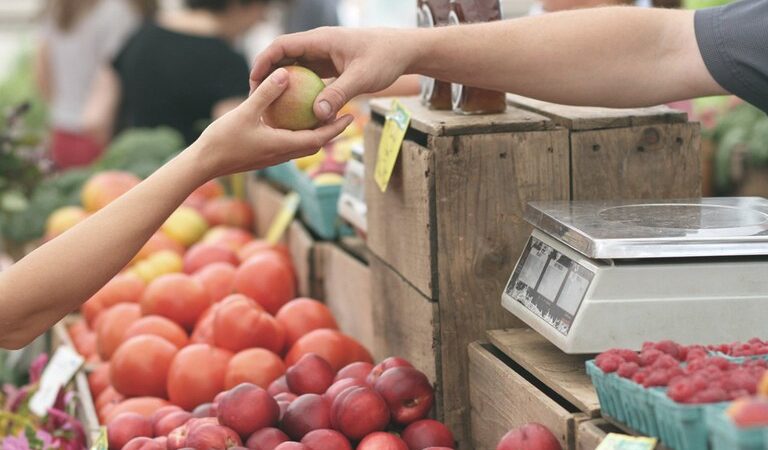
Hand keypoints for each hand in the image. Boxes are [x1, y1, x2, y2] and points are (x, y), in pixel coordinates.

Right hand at [194, 67, 353, 179]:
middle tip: (344, 114)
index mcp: (282, 146)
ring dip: (316, 133)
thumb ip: (266, 93)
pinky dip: (297, 133)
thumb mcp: (245, 112)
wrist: (203, 164)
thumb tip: (285, 73)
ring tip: (323, 115)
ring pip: (302, 145)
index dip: (336, 128)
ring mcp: (273, 157)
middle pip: (315, 144)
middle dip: (332, 131)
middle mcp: (282, 154)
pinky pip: (288, 144)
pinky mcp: (264, 155)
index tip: (351, 116)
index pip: (318, 139)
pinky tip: (292, 119)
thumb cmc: (222, 140)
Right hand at [250, 27, 418, 121]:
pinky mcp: (331, 66)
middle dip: (267, 75)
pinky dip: (300, 91)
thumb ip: (339, 94)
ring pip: (295, 68)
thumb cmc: (385, 58)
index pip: (282, 46)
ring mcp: (324, 55)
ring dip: (282, 84)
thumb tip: (317, 115)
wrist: (404, 51)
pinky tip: (295, 111)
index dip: (263, 61)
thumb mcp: (362, 78)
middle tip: (256, 98)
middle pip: (283, 57)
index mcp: (321, 40)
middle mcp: (318, 45)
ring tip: (270, 106)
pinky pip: (309, 77)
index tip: (253, 81)